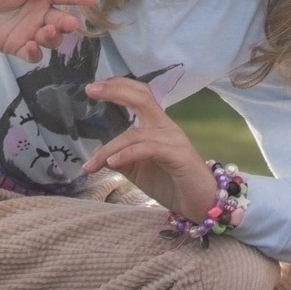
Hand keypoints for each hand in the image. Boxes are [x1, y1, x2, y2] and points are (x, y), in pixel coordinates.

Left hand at [0, 0, 97, 61]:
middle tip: (69, 24)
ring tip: (44, 33)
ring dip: (52, 38)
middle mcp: (41, 16)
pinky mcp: (18, 47)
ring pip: (51, 40)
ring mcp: (31, 33)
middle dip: (67, 24)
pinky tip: (29, 47)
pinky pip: (33, 55)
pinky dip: (34, 53)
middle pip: (60, 22)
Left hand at [85, 78, 216, 220]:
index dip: (119, 87)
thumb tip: (97, 150)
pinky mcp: (177, 155)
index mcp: (158, 126)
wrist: (199, 203)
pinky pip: (147, 149)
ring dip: (109, 149)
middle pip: (142, 98)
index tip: (94, 86)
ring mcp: (173, 140)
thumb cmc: (170, 184)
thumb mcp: (138, 169)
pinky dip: (126, 154)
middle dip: (116, 91)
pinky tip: (111, 163)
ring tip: (91, 164)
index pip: (140, 96)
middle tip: (91, 90)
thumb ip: (120, 158)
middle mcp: (166, 127)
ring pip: (135, 135)